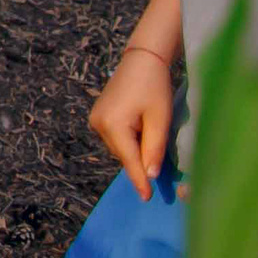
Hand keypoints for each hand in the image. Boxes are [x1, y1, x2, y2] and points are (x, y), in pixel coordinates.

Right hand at [87, 47, 173, 199]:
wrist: (142, 59)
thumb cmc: (155, 86)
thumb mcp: (160, 119)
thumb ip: (154, 148)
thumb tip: (150, 175)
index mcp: (113, 125)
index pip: (129, 160)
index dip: (140, 180)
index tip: (147, 198)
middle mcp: (98, 124)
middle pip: (123, 154)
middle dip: (140, 161)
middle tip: (161, 165)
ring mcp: (96, 119)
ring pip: (119, 146)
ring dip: (135, 149)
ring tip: (153, 138)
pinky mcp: (98, 115)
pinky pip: (116, 136)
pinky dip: (129, 139)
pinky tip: (142, 130)